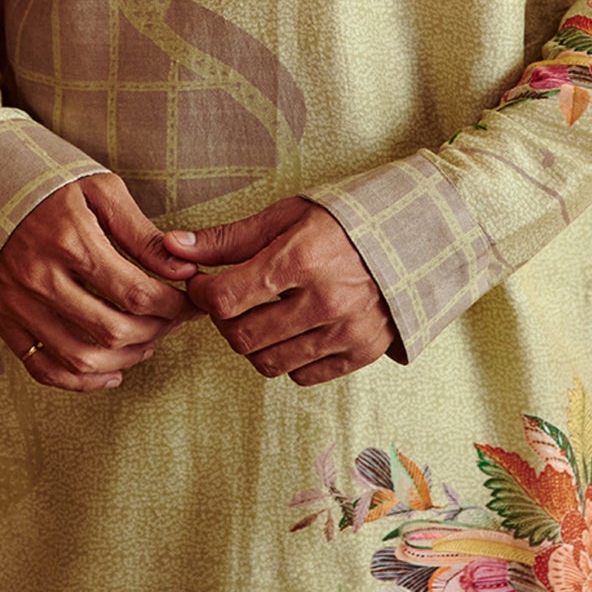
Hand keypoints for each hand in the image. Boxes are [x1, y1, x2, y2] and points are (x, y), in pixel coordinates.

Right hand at [0, 173, 197, 392]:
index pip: (135, 292)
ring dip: (124, 360)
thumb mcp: (101, 191)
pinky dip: (81, 382)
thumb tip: (183, 271)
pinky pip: (44, 369)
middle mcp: (41, 276)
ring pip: (80, 358)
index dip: (173, 305)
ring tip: (147, 345)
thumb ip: (142, 234)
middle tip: (172, 322)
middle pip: (112, 330)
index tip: (190, 303)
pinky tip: (111, 372)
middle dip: (155, 331)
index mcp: (70, 238)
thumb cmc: (52, 185)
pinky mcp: (2, 320)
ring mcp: (18, 302)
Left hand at [165, 197, 394, 386]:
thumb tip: (173, 247)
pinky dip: (287, 357)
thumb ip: (228, 238)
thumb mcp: (287, 215)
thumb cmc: (345, 219)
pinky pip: (302, 375)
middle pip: (241, 337)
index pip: (224, 299)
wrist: (418, 235)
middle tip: (229, 298)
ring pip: (267, 362)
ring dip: (252, 341)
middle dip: (223, 320)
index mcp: (301, 258)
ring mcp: (346, 331)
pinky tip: (294, 328)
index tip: (201, 283)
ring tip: (261, 312)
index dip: (200, 294)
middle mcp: (324, 301)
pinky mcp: (362, 352)